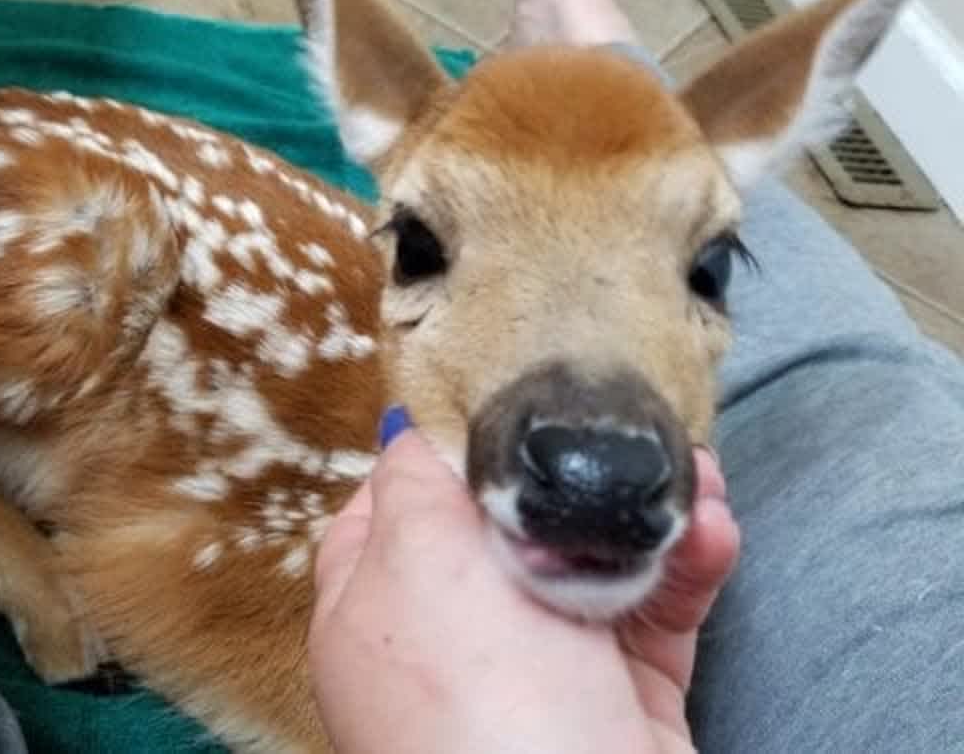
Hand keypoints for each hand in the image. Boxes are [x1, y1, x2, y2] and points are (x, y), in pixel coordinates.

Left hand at [308, 413, 737, 753]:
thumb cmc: (474, 693)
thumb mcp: (416, 559)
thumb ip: (413, 482)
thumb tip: (412, 428)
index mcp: (378, 602)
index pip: (395, 503)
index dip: (446, 447)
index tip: (502, 397)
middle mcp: (451, 633)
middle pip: (508, 524)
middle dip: (568, 470)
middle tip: (620, 421)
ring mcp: (538, 666)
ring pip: (594, 559)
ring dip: (647, 508)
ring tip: (697, 467)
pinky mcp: (619, 695)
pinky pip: (655, 611)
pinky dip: (686, 567)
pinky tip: (713, 527)